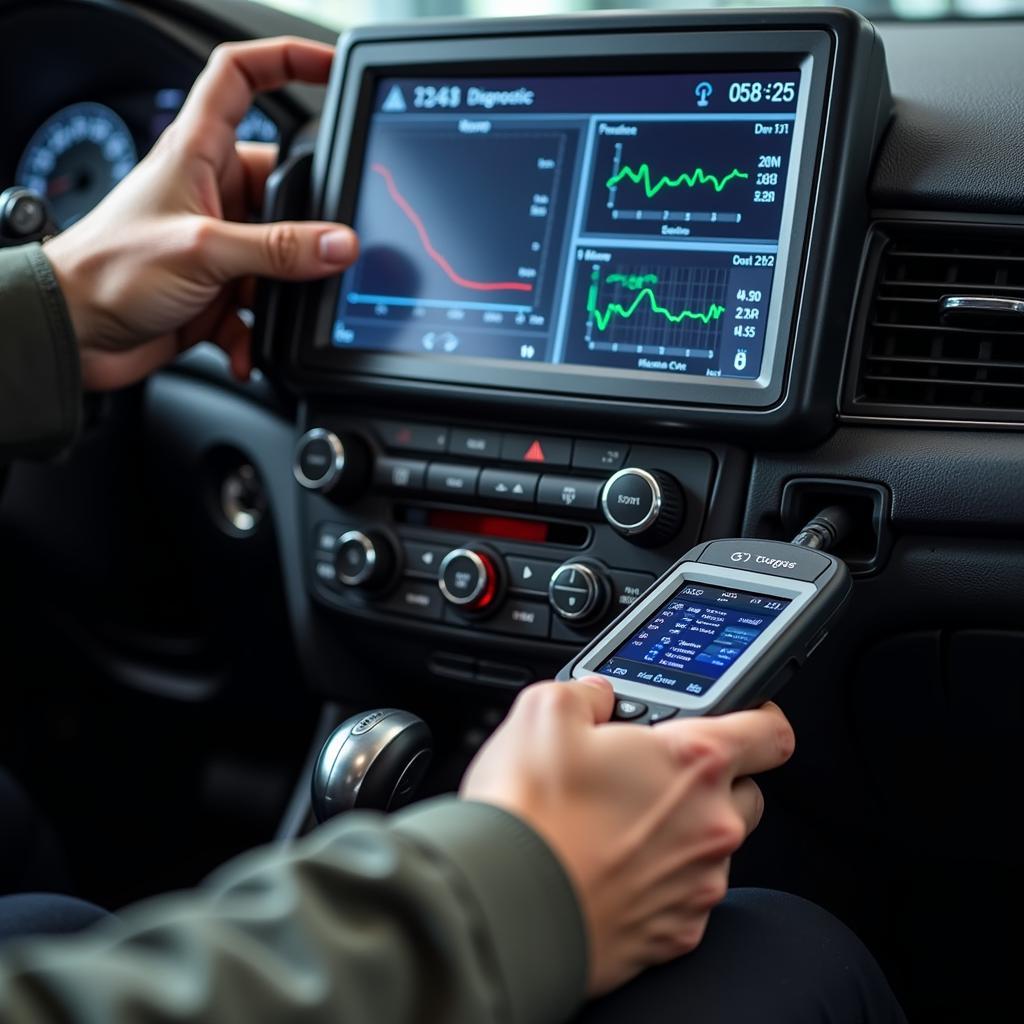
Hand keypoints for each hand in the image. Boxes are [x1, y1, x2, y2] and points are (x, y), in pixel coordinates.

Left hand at [43, 37, 357, 389]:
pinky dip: (261, 330)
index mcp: (197, 154)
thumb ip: (277, 249)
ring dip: (286, 287)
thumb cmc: (107, 272)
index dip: (286, 61)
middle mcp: (211, 193)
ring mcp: (219, 244)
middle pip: (284, 186)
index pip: (242, 79)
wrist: (74, 334)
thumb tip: (339, 244)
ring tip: (284, 302)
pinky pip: (260, 306)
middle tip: (331, 244)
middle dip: (310, 222)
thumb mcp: (202, 251)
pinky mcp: (219, 290)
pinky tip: (249, 346)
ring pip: (281, 255)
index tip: (332, 69)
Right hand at [461, 678, 794, 995]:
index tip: (745, 716)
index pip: (771, 731)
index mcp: (694, 762)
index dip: (760, 715)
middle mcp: (712, 825)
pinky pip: (685, 897)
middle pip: (747, 791)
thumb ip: (588, 692)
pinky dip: (659, 882)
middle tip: (654, 773)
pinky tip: (610, 868)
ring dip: (681, 833)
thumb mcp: (545, 711)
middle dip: (711, 779)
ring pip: (713, 847)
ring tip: (617, 824)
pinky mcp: (678, 934)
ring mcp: (699, 885)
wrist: (508, 907)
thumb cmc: (532, 813)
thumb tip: (597, 698)